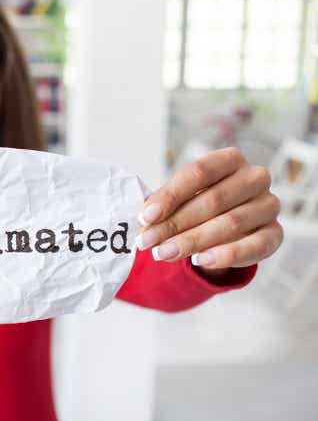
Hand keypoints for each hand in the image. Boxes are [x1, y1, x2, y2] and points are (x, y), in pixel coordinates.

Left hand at [134, 147, 282, 276]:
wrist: (225, 226)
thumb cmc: (198, 203)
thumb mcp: (181, 197)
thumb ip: (166, 203)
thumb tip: (145, 219)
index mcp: (230, 159)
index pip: (199, 172)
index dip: (170, 195)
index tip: (145, 216)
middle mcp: (254, 177)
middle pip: (212, 200)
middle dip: (175, 223)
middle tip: (148, 241)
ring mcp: (268, 205)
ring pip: (230, 224)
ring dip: (192, 241)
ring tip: (164, 253)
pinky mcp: (275, 234)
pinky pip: (254, 246)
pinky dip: (225, 255)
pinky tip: (200, 261)